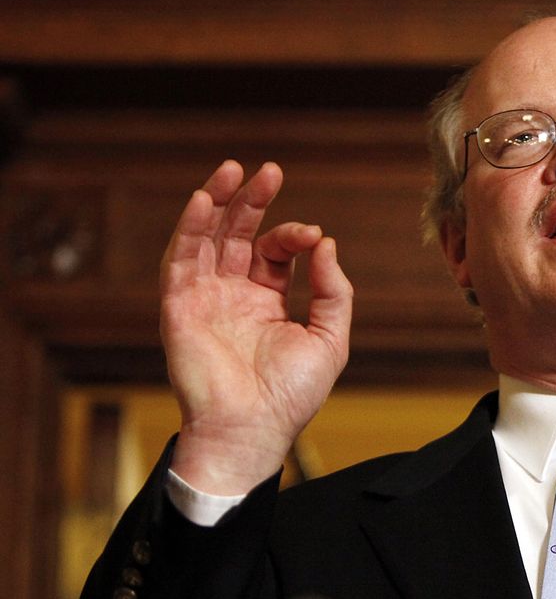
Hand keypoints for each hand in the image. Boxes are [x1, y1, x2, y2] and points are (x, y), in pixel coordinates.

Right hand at [161, 161, 352, 493]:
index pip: (276, 253)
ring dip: (217, 202)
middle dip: (253, 202)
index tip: (313, 237)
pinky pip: (180, 259)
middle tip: (270, 171)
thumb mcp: (329, 339)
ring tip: (232, 169)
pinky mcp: (180, 306)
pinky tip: (203, 200)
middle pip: (239, 236)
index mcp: (267, 301)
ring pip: (207, 239)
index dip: (293, 236)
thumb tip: (327, 243)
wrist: (251, 429)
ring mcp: (205, 298)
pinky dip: (189, 229)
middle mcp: (234, 295)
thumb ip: (333, 290)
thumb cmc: (291, 394)